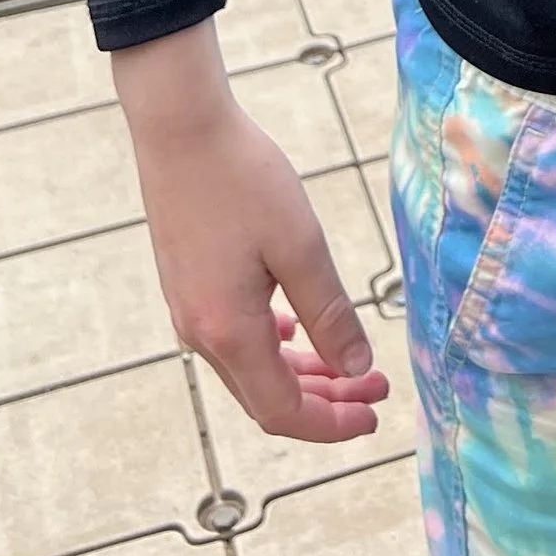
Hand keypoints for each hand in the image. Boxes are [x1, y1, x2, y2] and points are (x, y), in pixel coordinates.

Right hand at [113, 20, 390, 442]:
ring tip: (351, 366)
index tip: (373, 417)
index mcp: (230, 332)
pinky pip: (233, 341)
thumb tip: (356, 370)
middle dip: (326, 402)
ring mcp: (188, 312)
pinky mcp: (186, 287)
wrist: (180, 130)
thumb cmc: (242, 180)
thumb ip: (329, 314)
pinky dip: (273, 350)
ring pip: (250, 370)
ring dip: (303, 375)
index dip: (330, 425)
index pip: (283, 412)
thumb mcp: (301, 246)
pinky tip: (296, 332)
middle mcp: (201, 334)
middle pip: (266, 397)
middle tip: (376, 390)